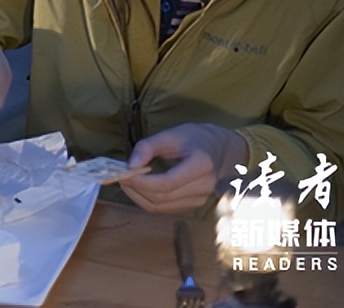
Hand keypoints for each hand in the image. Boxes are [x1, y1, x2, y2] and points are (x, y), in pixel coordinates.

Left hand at [121, 123, 248, 213]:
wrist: (224, 150)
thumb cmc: (197, 138)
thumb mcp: (172, 134)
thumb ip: (149, 147)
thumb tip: (130, 165)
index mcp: (201, 165)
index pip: (167, 183)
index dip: (142, 182)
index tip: (124, 173)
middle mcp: (204, 186)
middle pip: (162, 197)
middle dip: (136, 189)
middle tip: (120, 176)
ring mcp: (201, 199)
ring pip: (162, 207)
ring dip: (139, 197)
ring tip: (126, 182)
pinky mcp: (194, 205)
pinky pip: (166, 209)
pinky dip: (148, 201)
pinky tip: (139, 188)